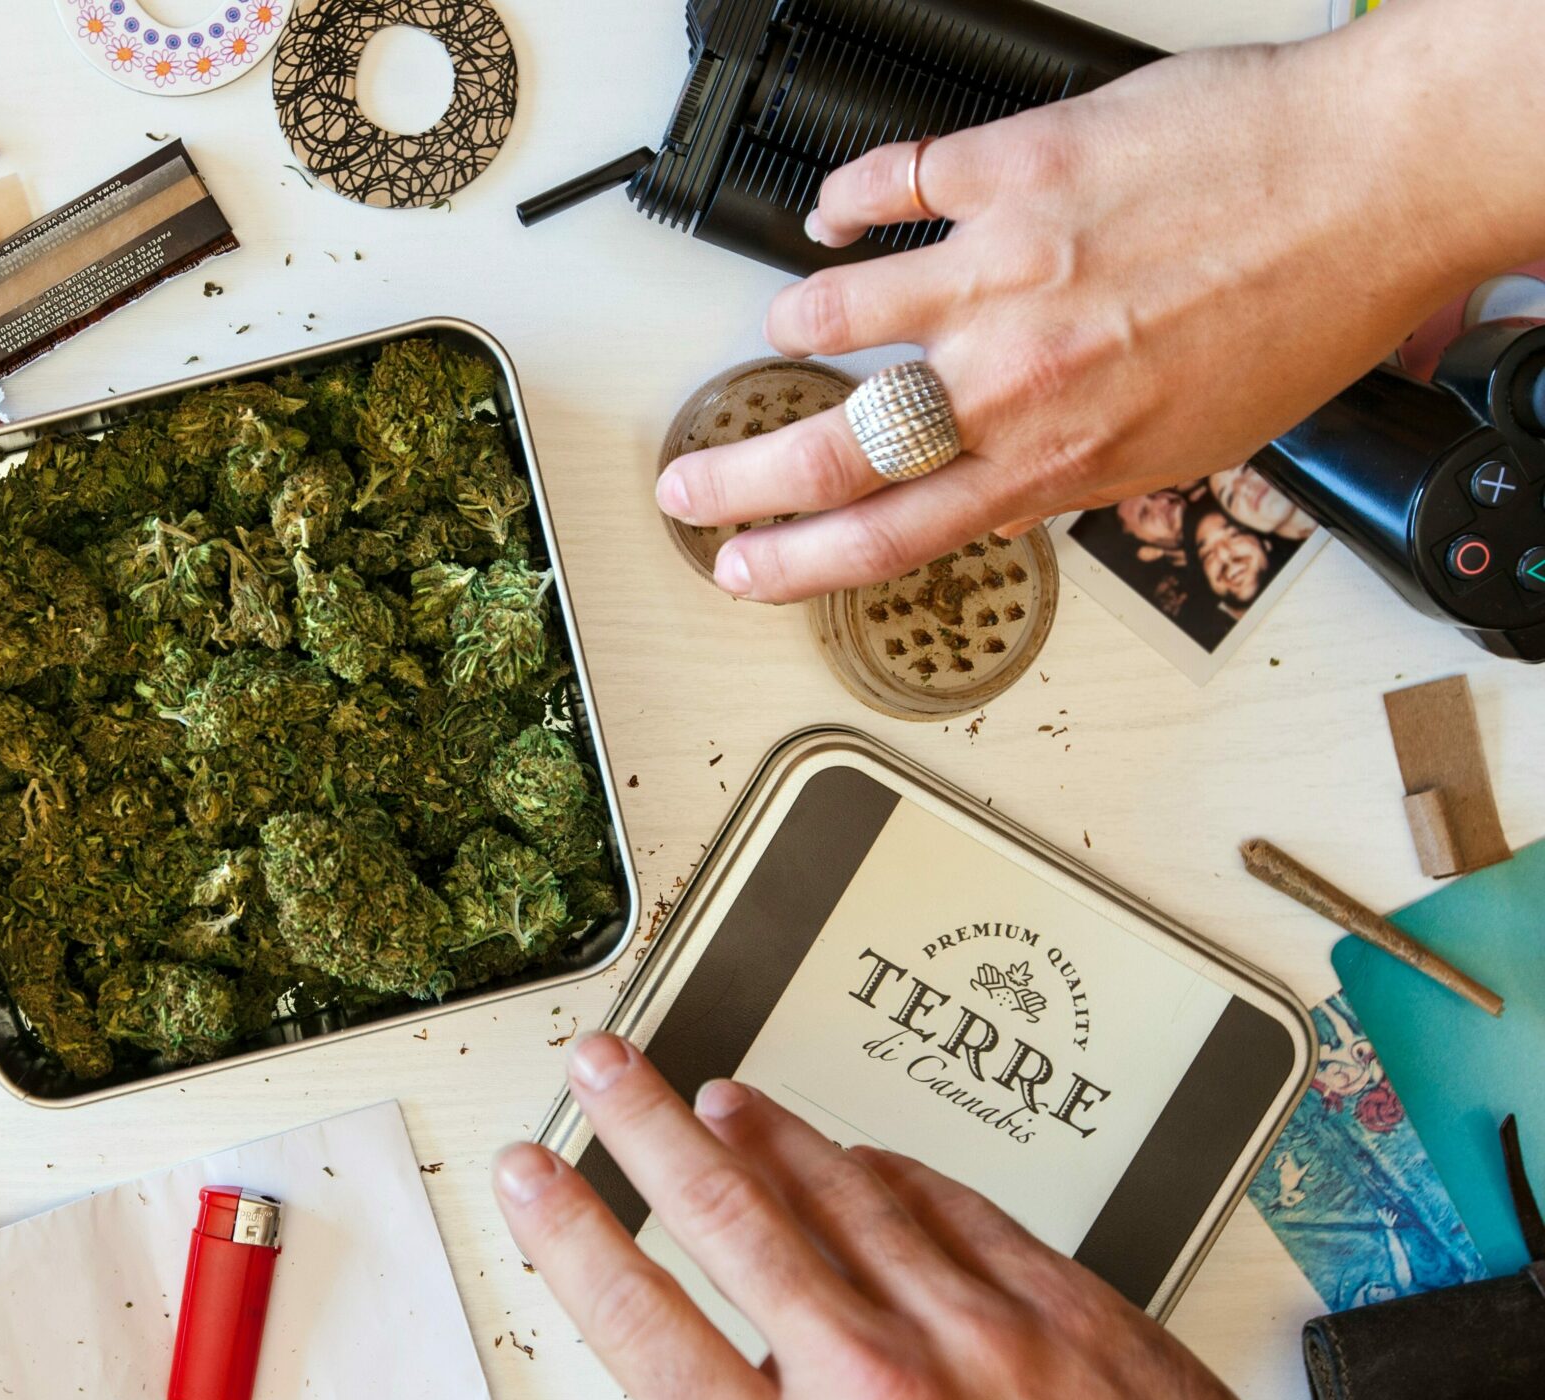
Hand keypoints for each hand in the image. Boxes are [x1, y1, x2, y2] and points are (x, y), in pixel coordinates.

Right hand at [493, 1033, 1261, 1399]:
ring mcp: (984, 1338)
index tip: (533, 1178)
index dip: (572, 1236)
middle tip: (601, 1066)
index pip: (645, 1322)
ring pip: (847, 1193)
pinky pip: (963, 1211)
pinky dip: (900, 1174)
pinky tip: (873, 1153)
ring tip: (719, 1092)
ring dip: (770, 1135)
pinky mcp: (1077, 1316)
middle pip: (729, 1217)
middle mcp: (882, 1388)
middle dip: (645, 1128)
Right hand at [655, 8, 1544, 602]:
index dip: (793, 564)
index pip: (888, 535)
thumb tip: (1015, 485)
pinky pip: (894, 184)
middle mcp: (1015, 371)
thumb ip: (1082, 467)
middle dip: (735, 478)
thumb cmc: (1311, 300)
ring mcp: (1002, 265)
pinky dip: (848, 201)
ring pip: (838, 308)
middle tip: (689, 482)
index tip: (741, 567)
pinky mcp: (1011, 169)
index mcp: (1059, 453)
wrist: (1374, 176)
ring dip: (798, 326)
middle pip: (831, 448)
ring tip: (787, 328)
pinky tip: (836, 209)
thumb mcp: (1197, 441)